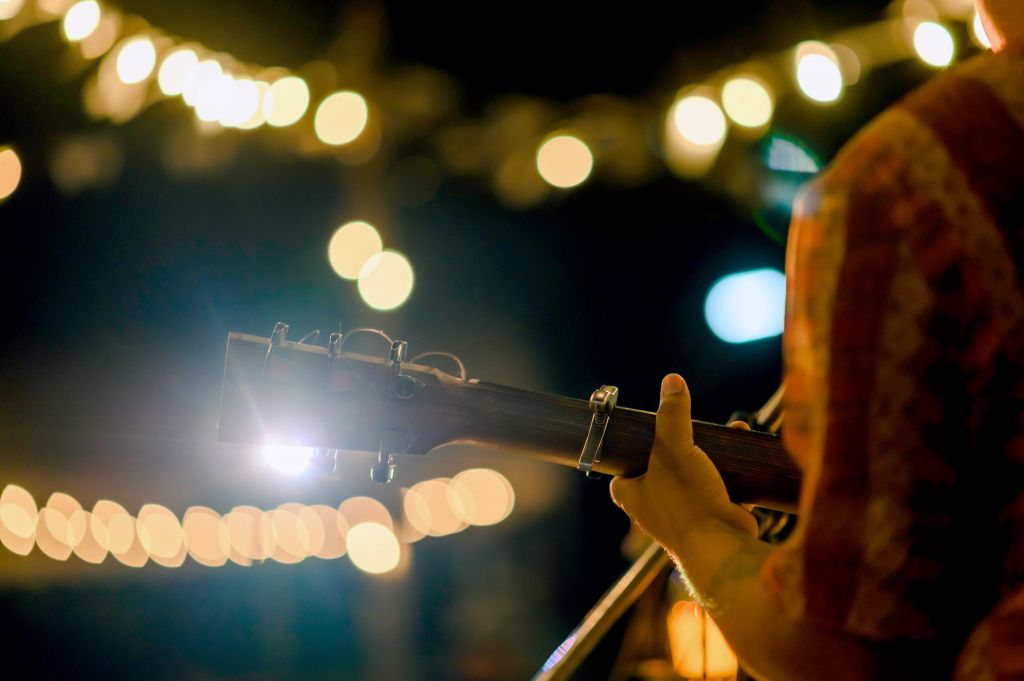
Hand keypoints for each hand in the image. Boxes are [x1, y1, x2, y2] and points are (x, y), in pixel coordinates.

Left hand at [610, 374, 756, 550]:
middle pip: (663, 469)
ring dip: (710, 455)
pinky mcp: (713, 519)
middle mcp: (655, 508)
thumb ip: (671, 414)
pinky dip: (730, 471)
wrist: (723, 546)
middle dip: (682, 446)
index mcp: (633, 494)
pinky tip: (742, 449)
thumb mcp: (673, 448)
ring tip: (724, 432)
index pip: (623, 470)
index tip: (646, 432)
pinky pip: (720, 488)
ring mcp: (685, 516)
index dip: (633, 450)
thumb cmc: (687, 501)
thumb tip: (672, 381)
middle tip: (692, 428)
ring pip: (694, 477)